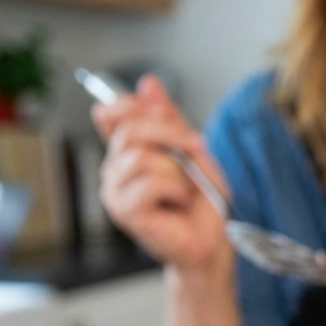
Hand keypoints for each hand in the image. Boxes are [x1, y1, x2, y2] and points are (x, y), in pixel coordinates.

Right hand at [93, 74, 231, 272]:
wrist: (213, 242)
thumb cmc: (204, 203)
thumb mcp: (192, 150)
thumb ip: (169, 119)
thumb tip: (148, 84)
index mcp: (127, 153)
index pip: (113, 113)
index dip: (135, 105)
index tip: (168, 115)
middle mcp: (115, 170)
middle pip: (130, 128)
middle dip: (171, 133)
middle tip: (196, 150)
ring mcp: (115, 192)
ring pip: (141, 156)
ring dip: (177, 170)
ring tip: (186, 189)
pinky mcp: (124, 211)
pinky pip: (149, 182)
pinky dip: (175, 189)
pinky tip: (179, 203)